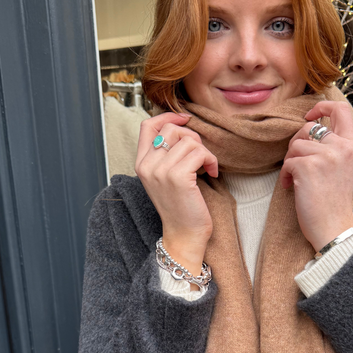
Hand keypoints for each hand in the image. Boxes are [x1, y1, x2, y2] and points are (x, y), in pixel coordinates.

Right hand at [135, 112, 218, 284]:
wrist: (184, 235)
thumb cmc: (180, 208)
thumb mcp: (166, 178)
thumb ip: (167, 155)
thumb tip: (183, 128)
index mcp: (141, 164)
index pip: (148, 126)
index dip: (168, 116)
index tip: (186, 118)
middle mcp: (147, 165)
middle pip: (173, 130)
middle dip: (193, 138)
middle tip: (201, 158)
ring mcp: (161, 171)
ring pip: (189, 140)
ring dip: (205, 152)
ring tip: (206, 168)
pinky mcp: (178, 177)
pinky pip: (200, 152)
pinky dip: (211, 161)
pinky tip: (211, 174)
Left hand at [279, 101, 352, 251]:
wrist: (333, 227)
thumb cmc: (334, 202)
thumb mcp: (343, 168)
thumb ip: (334, 148)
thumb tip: (312, 128)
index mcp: (352, 145)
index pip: (341, 109)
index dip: (322, 106)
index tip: (309, 115)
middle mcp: (341, 146)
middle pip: (309, 128)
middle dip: (297, 144)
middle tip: (296, 163)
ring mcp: (325, 155)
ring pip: (295, 145)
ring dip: (290, 162)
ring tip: (296, 180)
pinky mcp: (308, 166)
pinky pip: (288, 162)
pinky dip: (286, 175)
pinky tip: (292, 187)